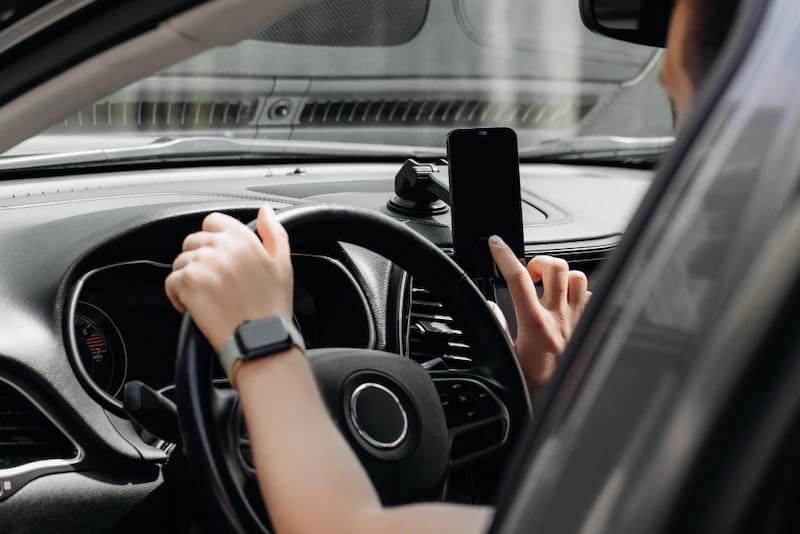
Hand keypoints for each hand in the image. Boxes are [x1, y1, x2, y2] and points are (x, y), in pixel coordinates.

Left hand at [165, 205, 293, 352]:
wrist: (260, 340)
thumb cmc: (272, 308)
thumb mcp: (283, 264)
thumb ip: (274, 232)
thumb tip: (265, 212)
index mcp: (243, 238)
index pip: (213, 221)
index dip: (213, 240)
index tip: (219, 259)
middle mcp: (221, 246)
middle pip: (193, 241)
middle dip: (199, 260)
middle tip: (214, 283)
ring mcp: (203, 263)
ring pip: (180, 262)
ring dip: (189, 278)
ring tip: (207, 297)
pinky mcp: (188, 283)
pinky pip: (171, 282)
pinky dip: (177, 296)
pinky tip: (195, 307)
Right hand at [488, 236, 589, 396]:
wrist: (561, 408)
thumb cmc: (534, 389)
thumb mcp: (506, 358)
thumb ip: (497, 327)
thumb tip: (491, 305)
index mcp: (535, 324)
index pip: (516, 277)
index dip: (503, 254)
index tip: (495, 244)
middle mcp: (560, 319)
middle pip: (555, 266)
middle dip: (537, 261)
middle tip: (526, 275)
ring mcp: (578, 322)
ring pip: (578, 277)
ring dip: (560, 275)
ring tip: (546, 286)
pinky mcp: (589, 328)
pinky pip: (589, 297)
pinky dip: (577, 292)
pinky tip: (564, 301)